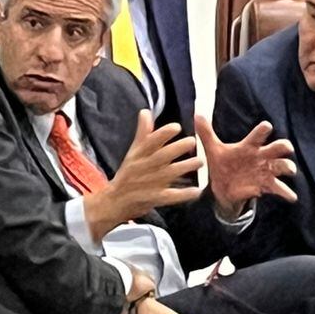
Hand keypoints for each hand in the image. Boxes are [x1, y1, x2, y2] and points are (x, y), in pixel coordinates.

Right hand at [84, 112, 201, 239]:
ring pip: (168, 174)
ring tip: (200, 161)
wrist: (114, 202)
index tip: (176, 127)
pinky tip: (197, 190)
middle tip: (192, 141)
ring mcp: (149, 184)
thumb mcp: (133, 152)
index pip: (150, 142)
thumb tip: (145, 111)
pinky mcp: (154, 198)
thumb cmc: (127, 174)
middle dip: (176, 148)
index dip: (163, 134)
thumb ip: (142, 133)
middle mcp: (143, 167)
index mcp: (138, 155)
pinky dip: (183, 194)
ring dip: (184, 167)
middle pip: (161, 156)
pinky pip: (170, 196)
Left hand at [194, 115, 296, 213]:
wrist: (223, 188)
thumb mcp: (213, 149)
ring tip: (290, 170)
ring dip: (287, 167)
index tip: (267, 126)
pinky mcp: (265, 186)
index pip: (258, 135)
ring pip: (282, 166)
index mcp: (249, 146)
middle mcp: (260, 156)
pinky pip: (278, 189)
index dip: (263, 130)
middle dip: (283, 146)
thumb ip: (206, 132)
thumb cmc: (223, 164)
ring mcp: (265, 171)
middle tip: (286, 148)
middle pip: (277, 148)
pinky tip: (292, 197)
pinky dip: (286, 193)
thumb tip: (197, 113)